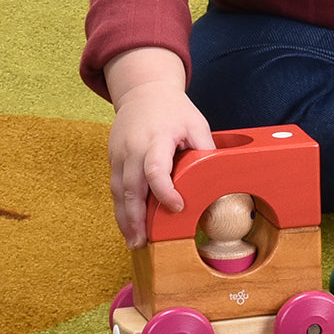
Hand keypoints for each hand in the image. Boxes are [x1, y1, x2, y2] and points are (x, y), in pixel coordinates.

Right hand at [105, 49, 214, 248]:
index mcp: (157, 138)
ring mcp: (119, 154)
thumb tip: (218, 175)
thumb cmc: (174, 109)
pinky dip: (120, 207)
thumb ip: (205, 148)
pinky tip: (128, 224)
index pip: (155, 169)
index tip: (177, 207)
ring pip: (118, 191)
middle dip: (135, 217)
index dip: (165, 191)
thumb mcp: (196, 123)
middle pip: (131, 187)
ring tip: (134, 241)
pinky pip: (116, 186)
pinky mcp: (114, 159)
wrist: (143, 90)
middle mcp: (133, 148)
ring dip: (124, 218)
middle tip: (142, 242)